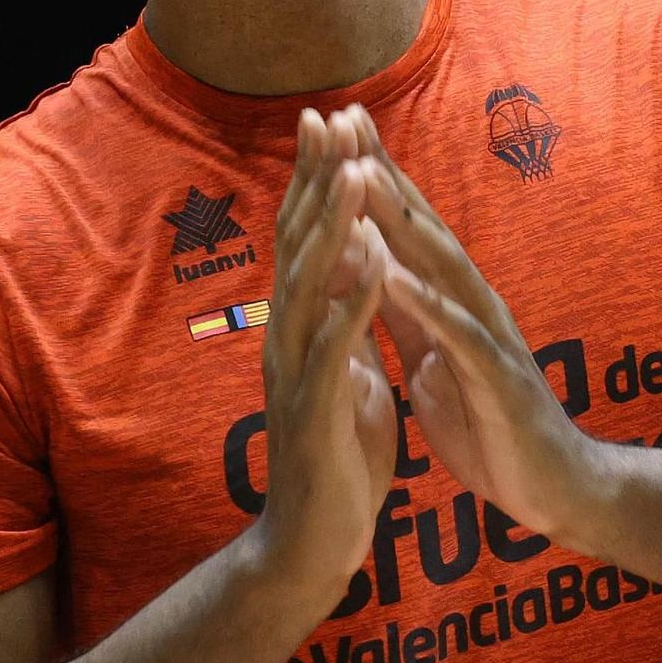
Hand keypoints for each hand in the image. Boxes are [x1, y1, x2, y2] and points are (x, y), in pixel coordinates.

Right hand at [253, 108, 396, 608]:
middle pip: (298, 245)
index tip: (332, 122)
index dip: (318, 180)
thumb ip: (345, 333)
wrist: (315, 545)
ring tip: (357, 173)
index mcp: (304, 331)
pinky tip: (371, 268)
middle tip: (327, 116)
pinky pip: (334, 352)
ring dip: (336, 228)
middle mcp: (290, 341)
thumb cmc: (337, 463)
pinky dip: (353, 306)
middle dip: (316, 179)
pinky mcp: (315, 415)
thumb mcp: (347, 381)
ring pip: (311, 287)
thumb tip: (354, 291)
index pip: (307, 240)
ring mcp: (297, 376)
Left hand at [346, 112, 597, 545]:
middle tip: (346, 115)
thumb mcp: (432, 364)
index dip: (371, 178)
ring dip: (398, 218)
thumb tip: (370, 274)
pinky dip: (425, 302)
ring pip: (440, 265)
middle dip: (382, 170)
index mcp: (451, 304)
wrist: (556, 491)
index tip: (335, 126)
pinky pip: (459, 334)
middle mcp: (473, 305)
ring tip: (358, 174)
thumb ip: (406, 318)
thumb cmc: (493, 428)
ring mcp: (488, 336)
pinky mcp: (498, 378)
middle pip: (422, 225)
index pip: (405, 229)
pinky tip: (393, 276)